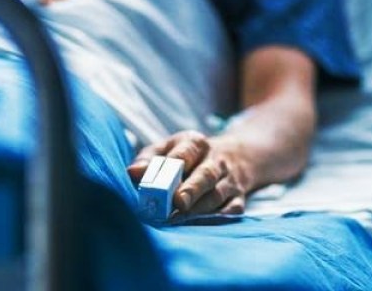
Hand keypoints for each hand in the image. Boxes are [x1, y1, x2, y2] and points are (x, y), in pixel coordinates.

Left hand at [127, 130, 251, 214]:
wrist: (236, 156)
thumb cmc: (188, 156)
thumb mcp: (167, 149)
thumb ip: (148, 160)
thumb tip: (132, 173)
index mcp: (195, 143)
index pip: (185, 152)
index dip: (174, 165)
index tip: (161, 182)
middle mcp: (216, 160)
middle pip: (205, 175)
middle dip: (191, 189)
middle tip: (178, 203)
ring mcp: (229, 180)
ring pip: (217, 195)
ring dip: (199, 209)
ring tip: (179, 220)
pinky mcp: (239, 198)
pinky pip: (232, 210)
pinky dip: (218, 219)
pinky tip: (200, 226)